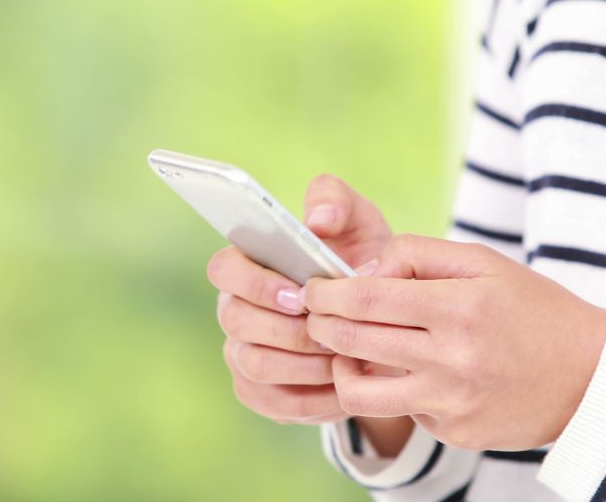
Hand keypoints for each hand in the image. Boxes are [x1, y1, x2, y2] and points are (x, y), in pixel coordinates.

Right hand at [206, 175, 392, 424]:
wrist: (382, 319)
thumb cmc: (362, 262)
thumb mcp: (359, 224)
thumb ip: (336, 202)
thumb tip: (317, 221)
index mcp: (249, 264)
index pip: (223, 268)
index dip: (256, 284)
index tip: (299, 294)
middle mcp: (235, 308)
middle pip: (237, 321)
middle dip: (289, 329)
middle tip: (333, 332)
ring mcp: (242, 352)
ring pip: (255, 364)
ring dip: (304, 364)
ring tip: (343, 358)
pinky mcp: (258, 392)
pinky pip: (274, 404)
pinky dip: (312, 398)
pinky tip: (342, 386)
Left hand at [301, 234, 605, 450]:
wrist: (592, 377)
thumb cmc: (533, 309)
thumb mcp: (483, 263)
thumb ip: (418, 255)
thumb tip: (363, 272)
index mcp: (458, 308)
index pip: (365, 298)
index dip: (326, 292)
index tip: (313, 288)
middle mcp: (452, 360)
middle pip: (353, 341)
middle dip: (319, 324)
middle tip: (313, 313)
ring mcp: (451, 404)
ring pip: (360, 393)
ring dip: (339, 367)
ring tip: (344, 349)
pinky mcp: (455, 434)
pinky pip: (402, 411)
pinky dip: (394, 388)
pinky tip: (408, 371)